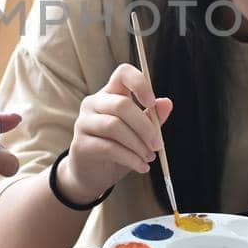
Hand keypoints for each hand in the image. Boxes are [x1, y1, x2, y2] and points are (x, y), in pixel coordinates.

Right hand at [59, 64, 173, 203]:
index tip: (152, 102)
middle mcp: (93, 104)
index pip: (122, 74)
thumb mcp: (138, 132)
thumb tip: (167, 103)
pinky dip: (130, 158)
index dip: (139, 83)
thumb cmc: (117, 148)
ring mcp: (83, 123)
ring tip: (149, 158)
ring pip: (114, 126)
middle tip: (157, 144)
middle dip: (145, 126)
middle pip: (121, 105)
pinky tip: (141, 166)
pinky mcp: (81, 144)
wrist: (93, 174)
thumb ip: (152, 117)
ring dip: (138, 145)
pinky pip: (109, 148)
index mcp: (109, 94)